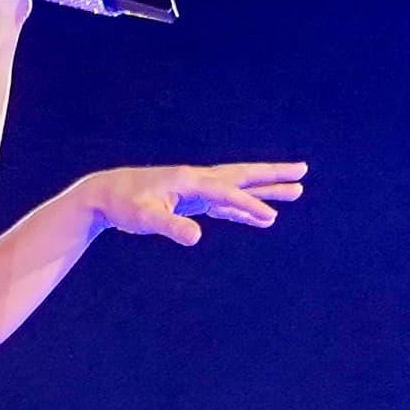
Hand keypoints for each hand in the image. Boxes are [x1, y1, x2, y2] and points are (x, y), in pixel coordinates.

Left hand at [90, 162, 306, 245]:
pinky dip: (245, 208)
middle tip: (303, 171)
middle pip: (243, 175)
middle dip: (273, 175)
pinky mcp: (193, 199)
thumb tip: (196, 237)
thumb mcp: (144, 218)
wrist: (105, 194)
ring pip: (239, 187)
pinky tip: (260, 216)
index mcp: (191, 181)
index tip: (271, 218)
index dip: (248, 206)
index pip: (227, 193)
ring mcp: (197, 188)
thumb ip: (170, 226)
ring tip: (296, 189)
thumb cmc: (124, 205)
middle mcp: (198, 180)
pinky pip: (227, 203)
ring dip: (266, 189)